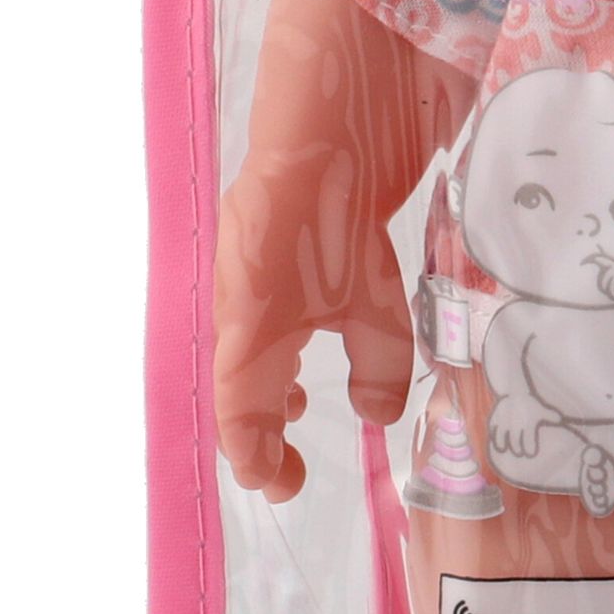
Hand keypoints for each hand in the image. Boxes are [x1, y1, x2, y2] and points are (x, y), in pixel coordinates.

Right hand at [215, 244, 418, 502]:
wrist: (320, 125)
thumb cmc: (342, 224)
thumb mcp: (378, 306)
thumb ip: (379, 367)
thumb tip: (375, 415)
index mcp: (249, 334)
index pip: (239, 416)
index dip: (256, 457)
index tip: (278, 487)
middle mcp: (234, 306)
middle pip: (234, 384)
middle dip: (258, 430)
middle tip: (287, 467)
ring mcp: (241, 269)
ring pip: (243, 345)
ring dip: (266, 381)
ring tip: (295, 404)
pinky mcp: (257, 238)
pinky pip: (252, 308)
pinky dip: (272, 337)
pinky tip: (304, 334)